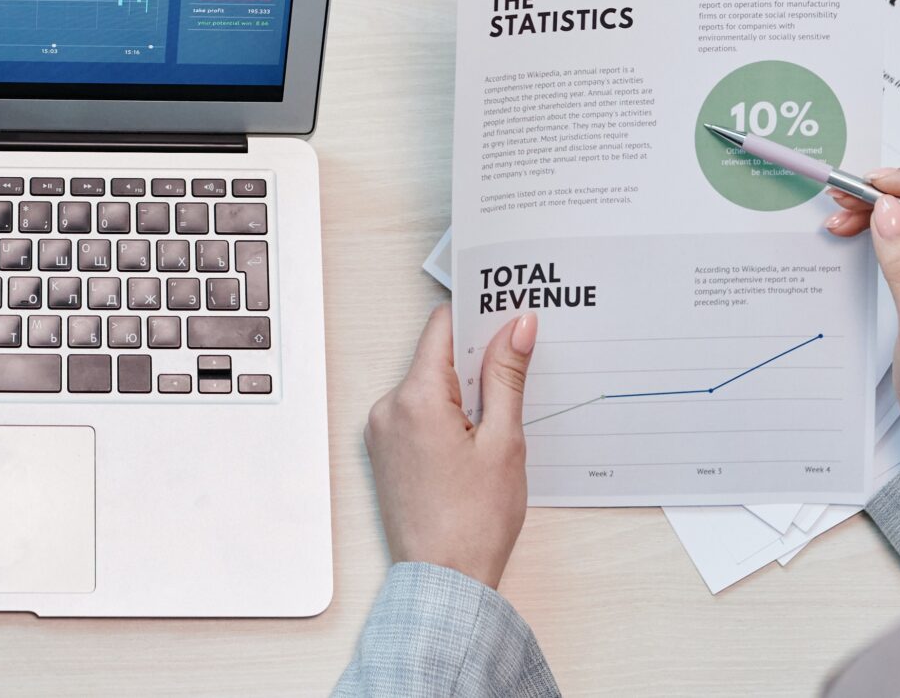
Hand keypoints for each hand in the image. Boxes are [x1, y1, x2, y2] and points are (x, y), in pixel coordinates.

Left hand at [364, 305, 535, 589]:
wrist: (445, 581)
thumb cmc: (475, 521)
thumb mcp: (504, 440)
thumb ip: (506, 376)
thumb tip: (516, 326)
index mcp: (414, 397)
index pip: (442, 327)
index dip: (478, 318)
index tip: (507, 318)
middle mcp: (388, 407)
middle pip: (434, 356)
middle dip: (475, 361)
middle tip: (516, 374)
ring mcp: (382, 431)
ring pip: (427, 386)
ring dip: (461, 392)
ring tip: (496, 423)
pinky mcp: (385, 451)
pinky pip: (417, 413)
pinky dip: (445, 415)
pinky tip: (474, 442)